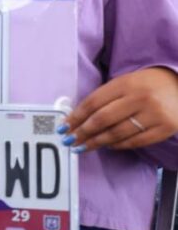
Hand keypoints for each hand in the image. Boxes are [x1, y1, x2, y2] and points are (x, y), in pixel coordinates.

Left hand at [62, 67, 177, 151]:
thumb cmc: (148, 84)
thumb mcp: (126, 82)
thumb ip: (105, 97)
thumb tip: (78, 117)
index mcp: (126, 83)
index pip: (93, 102)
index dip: (76, 116)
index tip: (63, 126)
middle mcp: (140, 98)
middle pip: (102, 119)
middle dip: (82, 132)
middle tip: (69, 140)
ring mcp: (155, 114)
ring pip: (118, 133)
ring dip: (96, 142)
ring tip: (83, 147)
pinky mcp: (167, 127)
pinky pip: (136, 141)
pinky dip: (118, 145)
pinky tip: (107, 146)